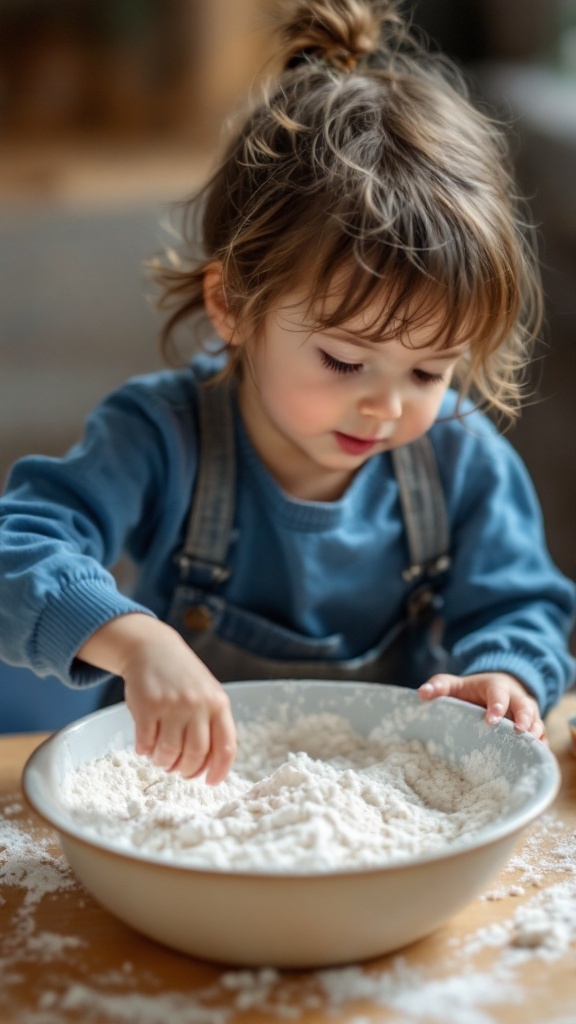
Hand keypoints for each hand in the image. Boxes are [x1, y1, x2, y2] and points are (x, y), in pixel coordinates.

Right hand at [77, 614, 235, 782]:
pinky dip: (145, 751)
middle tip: (178, 770)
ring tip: (160, 758)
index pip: (225, 747)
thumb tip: (211, 765)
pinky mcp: (147, 705)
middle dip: (186, 770)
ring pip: (169, 753)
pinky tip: (144, 746)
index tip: (210, 782)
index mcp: (219, 704)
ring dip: (163, 763)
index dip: (219, 771)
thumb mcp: (207, 693)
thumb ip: (212, 723)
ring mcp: (172, 705)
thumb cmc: (183, 678)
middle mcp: (198, 704)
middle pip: (196, 755)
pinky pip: (146, 743)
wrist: (153, 648)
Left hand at [418, 672, 545, 740]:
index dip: (497, 705)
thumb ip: (439, 686)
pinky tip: (539, 759)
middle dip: (525, 718)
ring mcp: (526, 714)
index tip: (491, 720)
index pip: (498, 693)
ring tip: (533, 747)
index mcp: (496, 686)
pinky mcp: (532, 727)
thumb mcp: (454, 684)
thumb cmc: (470, 689)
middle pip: (526, 706)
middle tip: (521, 732)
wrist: (495, 689)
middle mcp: (516, 698)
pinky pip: (541, 737)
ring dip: (536, 733)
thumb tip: (421, 693)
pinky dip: (542, 747)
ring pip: (537, 721)